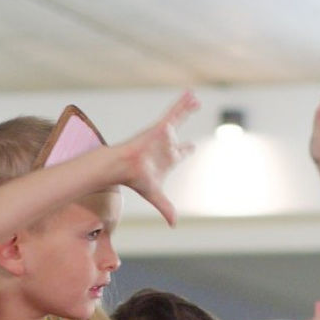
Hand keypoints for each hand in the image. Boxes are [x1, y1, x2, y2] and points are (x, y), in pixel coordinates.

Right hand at [119, 90, 198, 224]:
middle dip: (187, 121)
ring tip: (195, 97)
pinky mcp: (161, 126)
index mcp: (168, 159)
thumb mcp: (156, 195)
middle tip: (195, 110)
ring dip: (187, 107)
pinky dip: (183, 103)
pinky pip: (175, 111)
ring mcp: (164, 134)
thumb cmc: (136, 180)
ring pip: (178, 117)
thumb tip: (174, 225)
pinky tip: (192, 94)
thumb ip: (166, 208)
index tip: (192, 147)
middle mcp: (166, 144)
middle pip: (180, 131)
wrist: (123, 167)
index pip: (180, 153)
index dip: (187, 150)